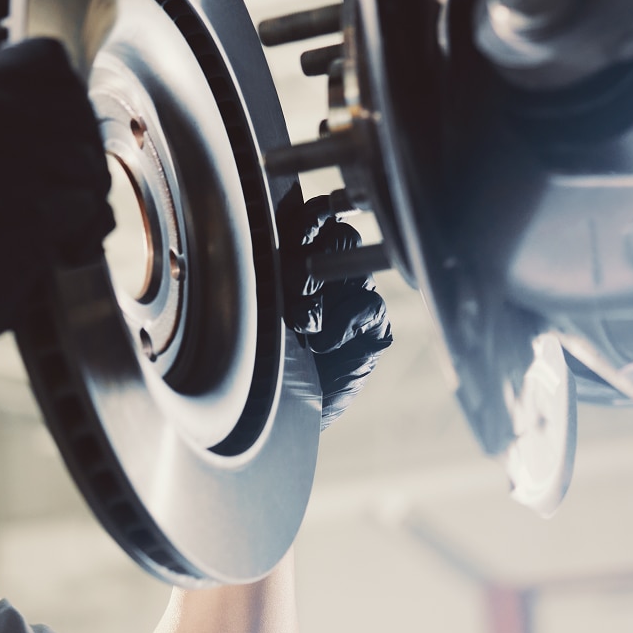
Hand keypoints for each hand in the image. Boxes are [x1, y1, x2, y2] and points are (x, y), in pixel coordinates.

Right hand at [0, 38, 113, 367]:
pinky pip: (84, 205)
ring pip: (86, 158)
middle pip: (75, 108)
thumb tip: (60, 82)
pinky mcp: (9, 211)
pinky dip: (79, 234)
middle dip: (80, 154)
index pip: (47, 59)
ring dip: (83, 198)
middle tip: (55, 192)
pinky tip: (49, 249)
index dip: (67, 100)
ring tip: (47, 224)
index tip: (57, 137)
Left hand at [283, 195, 392, 428]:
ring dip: (324, 289)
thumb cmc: (263, 362)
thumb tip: (264, 239)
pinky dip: (341, 323)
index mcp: (301, 263)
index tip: (301, 223)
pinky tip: (322, 343)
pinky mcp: (373, 330)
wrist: (282, 415)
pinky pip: (368, 306)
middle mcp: (331, 277)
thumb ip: (267, 276)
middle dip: (315, 254)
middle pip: (340, 237)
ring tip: (302, 318)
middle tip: (294, 282)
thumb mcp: (259, 314)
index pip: (313, 223)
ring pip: (354, 268)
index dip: (309, 218)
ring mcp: (354, 301)